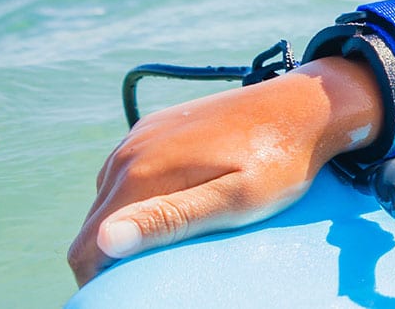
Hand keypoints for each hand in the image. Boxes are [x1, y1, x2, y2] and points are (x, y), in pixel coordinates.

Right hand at [69, 57, 381, 284]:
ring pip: (108, 197)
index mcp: (142, 173)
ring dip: (125, 223)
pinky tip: (171, 205)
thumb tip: (106, 240)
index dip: (99, 277)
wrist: (306, 106)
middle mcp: (130, 151)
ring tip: (166, 241)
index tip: (131, 289)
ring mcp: (142, 134)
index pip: (89, 244)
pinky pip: (128, 171)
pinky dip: (137, 196)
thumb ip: (171, 219)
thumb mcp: (235, 200)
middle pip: (95, 222)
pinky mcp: (158, 126)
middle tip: (156, 269)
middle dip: (112, 252)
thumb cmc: (280, 161)